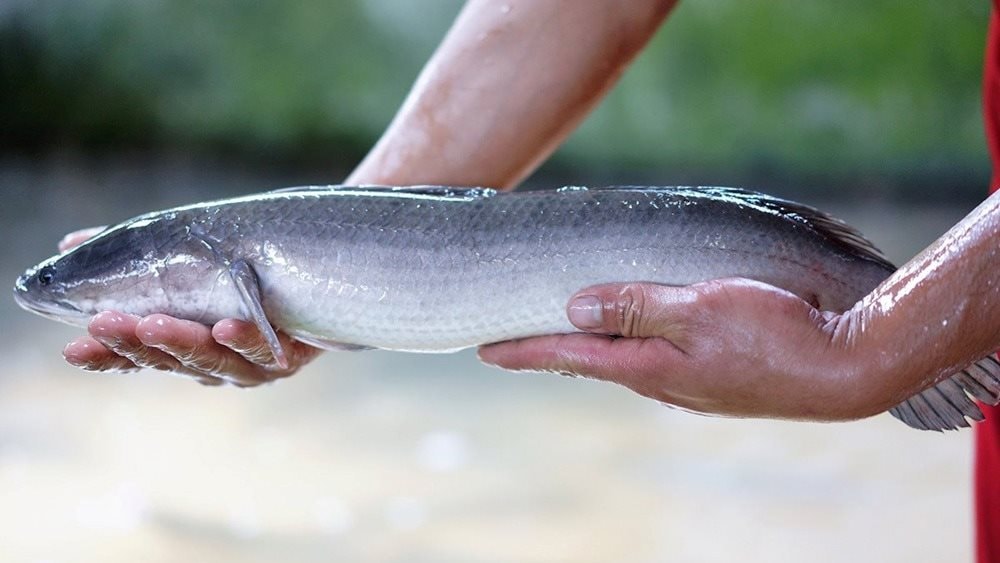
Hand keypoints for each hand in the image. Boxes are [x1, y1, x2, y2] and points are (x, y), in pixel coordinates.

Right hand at [57, 228, 321, 385]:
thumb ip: (139, 255)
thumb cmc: (247, 272)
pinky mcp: (288, 356)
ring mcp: (251, 365)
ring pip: (212, 361)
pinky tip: (224, 327)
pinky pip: (264, 350)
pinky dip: (244, 339)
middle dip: (136, 344)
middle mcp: (214, 364)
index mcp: (183, 347)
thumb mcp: (191, 259)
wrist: (322, 274)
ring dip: (181, 342)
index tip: (73, 349)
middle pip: (170, 361)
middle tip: (106, 323)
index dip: (106, 357)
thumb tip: (70, 241)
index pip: (137, 358)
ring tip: (154, 323)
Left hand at [479, 279, 886, 421]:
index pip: (570, 356)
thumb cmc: (777, 334)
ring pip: (622, 357)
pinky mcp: (713, 375)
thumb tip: (575, 306)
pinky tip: (632, 328)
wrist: (845, 371)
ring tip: (562, 327)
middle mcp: (661, 379)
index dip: (524, 350)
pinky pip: (654, 356)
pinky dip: (628, 339)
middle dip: (548, 348)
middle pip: (590, 360)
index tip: (483, 349)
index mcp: (649, 365)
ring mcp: (688, 382)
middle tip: (511, 336)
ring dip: (587, 344)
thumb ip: (639, 305)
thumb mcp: (702, 309)